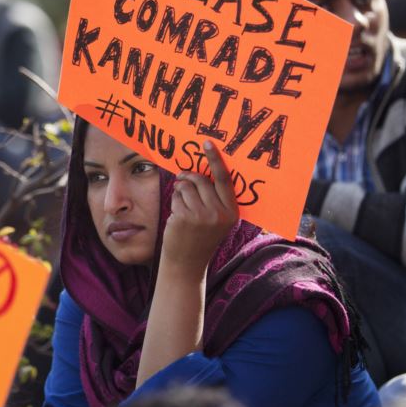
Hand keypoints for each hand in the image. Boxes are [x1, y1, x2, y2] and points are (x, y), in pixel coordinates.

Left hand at [161, 141, 238, 274]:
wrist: (187, 263)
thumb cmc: (200, 238)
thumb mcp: (216, 220)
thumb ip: (214, 198)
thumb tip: (202, 171)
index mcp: (231, 212)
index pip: (223, 179)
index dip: (215, 159)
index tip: (207, 143)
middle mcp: (219, 213)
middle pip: (202, 180)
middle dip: (189, 177)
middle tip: (182, 178)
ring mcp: (202, 215)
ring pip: (187, 186)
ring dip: (180, 191)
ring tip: (182, 205)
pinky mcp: (185, 217)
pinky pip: (176, 196)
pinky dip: (174, 201)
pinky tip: (177, 215)